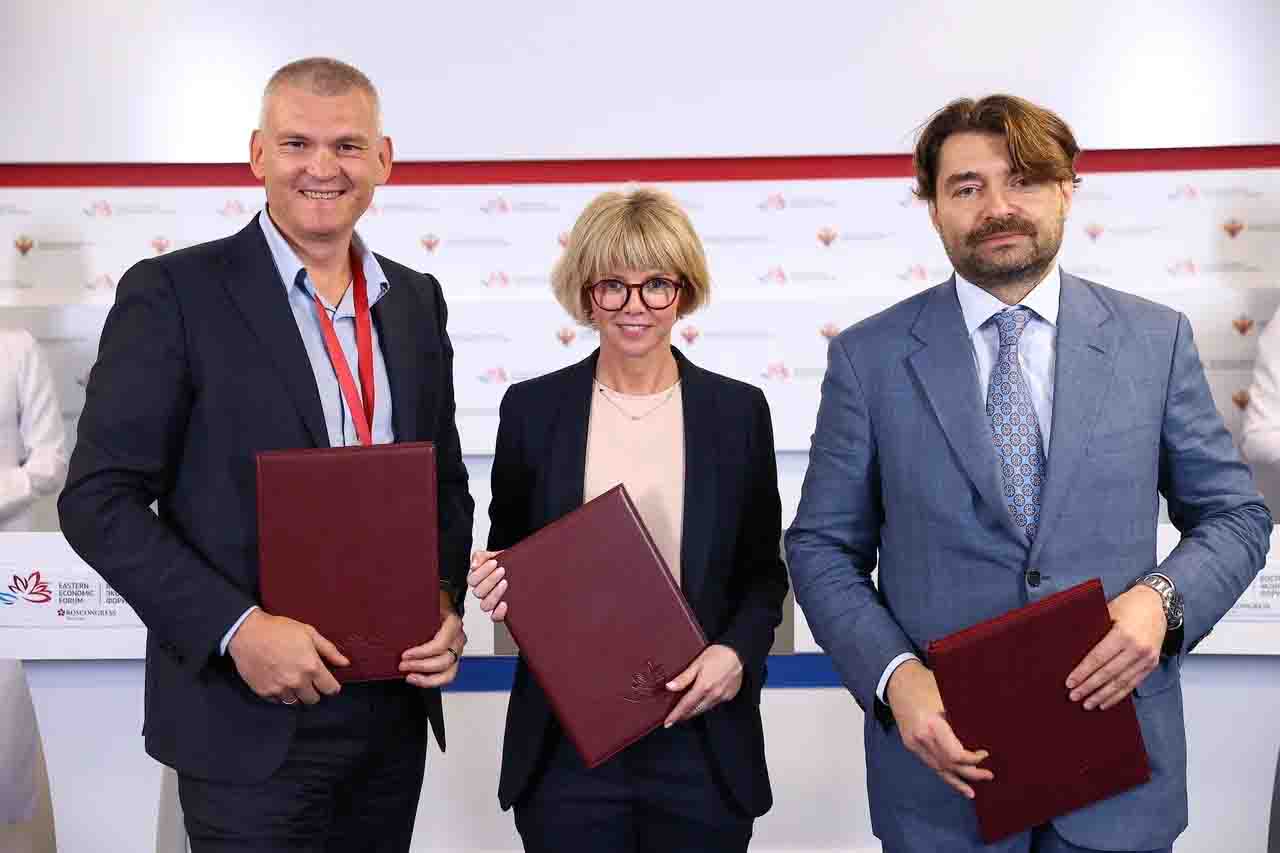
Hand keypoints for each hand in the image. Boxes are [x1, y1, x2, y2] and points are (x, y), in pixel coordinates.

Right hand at [228, 609, 347, 704]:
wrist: (247, 633)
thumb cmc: (280, 630)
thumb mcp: (309, 633)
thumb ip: (329, 650)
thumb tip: (345, 663)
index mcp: (311, 666)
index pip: (330, 689)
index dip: (332, 687)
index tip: (328, 683)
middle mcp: (297, 681)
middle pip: (313, 700)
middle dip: (314, 691)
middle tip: (308, 680)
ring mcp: (279, 689)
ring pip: (295, 702)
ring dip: (296, 694)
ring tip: (291, 678)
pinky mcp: (264, 692)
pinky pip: (278, 701)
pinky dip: (280, 694)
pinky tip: (278, 680)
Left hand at [399, 590, 466, 687]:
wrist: (441, 604)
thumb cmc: (431, 604)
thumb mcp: (423, 602)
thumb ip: (411, 609)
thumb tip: (388, 615)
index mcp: (453, 623)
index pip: (440, 644)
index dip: (422, 652)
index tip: (405, 654)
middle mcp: (458, 638)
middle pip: (444, 660)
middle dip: (420, 665)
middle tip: (402, 665)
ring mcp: (457, 650)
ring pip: (448, 672)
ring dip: (426, 678)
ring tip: (409, 675)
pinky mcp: (452, 659)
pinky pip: (446, 676)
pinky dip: (431, 681)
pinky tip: (416, 678)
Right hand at [467, 549, 507, 621]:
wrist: (520, 567)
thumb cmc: (505, 562)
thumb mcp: (492, 555)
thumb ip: (480, 557)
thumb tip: (474, 565)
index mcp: (478, 580)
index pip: (472, 579)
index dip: (482, 572)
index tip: (494, 562)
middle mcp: (483, 592)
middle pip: (478, 592)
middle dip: (490, 580)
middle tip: (502, 571)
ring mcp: (492, 601)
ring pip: (485, 605)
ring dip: (494, 594)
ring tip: (505, 583)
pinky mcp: (500, 610)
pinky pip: (495, 617)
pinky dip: (498, 612)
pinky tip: (505, 603)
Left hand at [662, 644, 743, 726]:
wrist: (738, 652)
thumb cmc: (717, 654)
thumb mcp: (697, 663)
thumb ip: (683, 678)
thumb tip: (669, 687)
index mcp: (703, 686)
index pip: (685, 705)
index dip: (675, 715)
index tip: (667, 723)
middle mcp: (713, 695)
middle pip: (694, 711)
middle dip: (683, 715)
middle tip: (674, 717)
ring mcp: (722, 697)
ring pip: (704, 709)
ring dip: (694, 711)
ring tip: (685, 710)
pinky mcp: (729, 696)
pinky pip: (714, 704)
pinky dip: (705, 705)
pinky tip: (701, 700)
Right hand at [885, 660, 991, 798]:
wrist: (896, 679)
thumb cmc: (924, 682)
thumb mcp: (946, 695)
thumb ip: (961, 715)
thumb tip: (987, 727)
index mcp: (932, 725)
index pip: (955, 754)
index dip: (972, 759)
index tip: (985, 755)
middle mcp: (921, 738)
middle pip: (948, 765)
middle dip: (970, 773)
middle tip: (988, 775)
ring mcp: (913, 742)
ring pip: (937, 769)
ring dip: (956, 780)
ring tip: (971, 792)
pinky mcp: (910, 743)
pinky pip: (929, 763)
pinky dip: (942, 773)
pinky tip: (952, 780)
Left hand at [1066, 584, 1166, 709]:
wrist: (1156, 604)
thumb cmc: (1128, 606)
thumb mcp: (1108, 612)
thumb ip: (1095, 631)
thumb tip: (1073, 650)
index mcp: (1123, 634)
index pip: (1098, 658)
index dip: (1083, 672)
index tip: (1070, 683)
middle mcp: (1137, 648)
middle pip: (1108, 673)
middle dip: (1089, 687)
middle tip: (1074, 696)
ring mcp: (1147, 658)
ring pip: (1121, 682)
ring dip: (1103, 695)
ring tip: (1088, 704)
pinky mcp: (1151, 664)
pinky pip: (1133, 683)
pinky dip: (1119, 694)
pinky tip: (1106, 702)